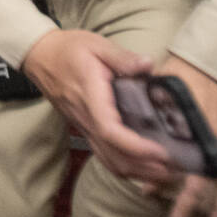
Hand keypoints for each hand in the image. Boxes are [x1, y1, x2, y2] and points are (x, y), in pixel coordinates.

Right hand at [22, 30, 174, 184]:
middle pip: (113, 155)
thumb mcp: (96, 44)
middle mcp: (86, 118)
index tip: (161, 151)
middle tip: (176, 168)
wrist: (40, 56)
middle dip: (145, 168)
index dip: (136, 147)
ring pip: (108, 160)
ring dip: (137, 172)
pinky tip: (142, 167)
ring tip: (165, 172)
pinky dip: (124, 167)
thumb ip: (123, 57)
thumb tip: (149, 65)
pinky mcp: (84, 128)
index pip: (110, 131)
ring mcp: (83, 126)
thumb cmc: (68, 49)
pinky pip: (103, 155)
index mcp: (91, 96)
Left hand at [153, 57, 216, 216]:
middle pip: (214, 184)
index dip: (181, 196)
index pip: (193, 174)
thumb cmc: (180, 76)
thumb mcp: (159, 96)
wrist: (209, 58)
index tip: (160, 206)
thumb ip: (150, 122)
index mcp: (198, 134)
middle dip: (199, 209)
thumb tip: (135, 147)